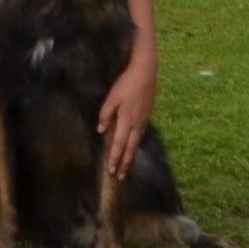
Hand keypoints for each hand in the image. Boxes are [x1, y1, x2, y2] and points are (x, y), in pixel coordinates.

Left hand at [97, 51, 156, 181]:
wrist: (146, 71)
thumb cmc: (126, 83)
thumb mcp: (111, 98)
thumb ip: (105, 115)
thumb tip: (101, 131)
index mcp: (127, 120)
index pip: (119, 144)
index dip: (115, 158)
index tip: (111, 170)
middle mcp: (137, 123)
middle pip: (130, 147)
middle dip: (125, 162)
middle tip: (120, 176)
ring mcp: (144, 119)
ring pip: (136, 142)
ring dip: (131, 155)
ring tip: (127, 165)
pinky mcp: (147, 114)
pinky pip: (140, 134)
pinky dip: (135, 144)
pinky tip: (133, 146)